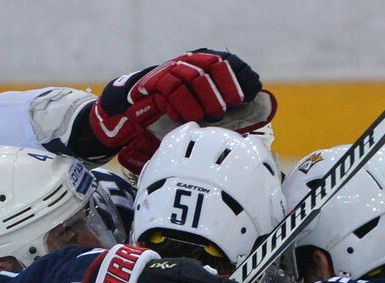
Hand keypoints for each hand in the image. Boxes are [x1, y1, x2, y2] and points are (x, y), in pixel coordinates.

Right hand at [87, 50, 263, 171]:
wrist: (129, 115)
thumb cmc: (169, 115)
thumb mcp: (199, 107)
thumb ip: (223, 104)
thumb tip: (256, 105)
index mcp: (200, 64)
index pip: (225, 61)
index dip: (239, 76)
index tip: (248, 94)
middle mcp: (185, 63)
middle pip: (212, 66)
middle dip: (224, 87)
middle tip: (228, 107)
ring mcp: (168, 71)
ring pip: (193, 77)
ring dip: (204, 99)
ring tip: (209, 116)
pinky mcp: (152, 83)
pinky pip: (171, 91)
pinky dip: (180, 107)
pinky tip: (183, 118)